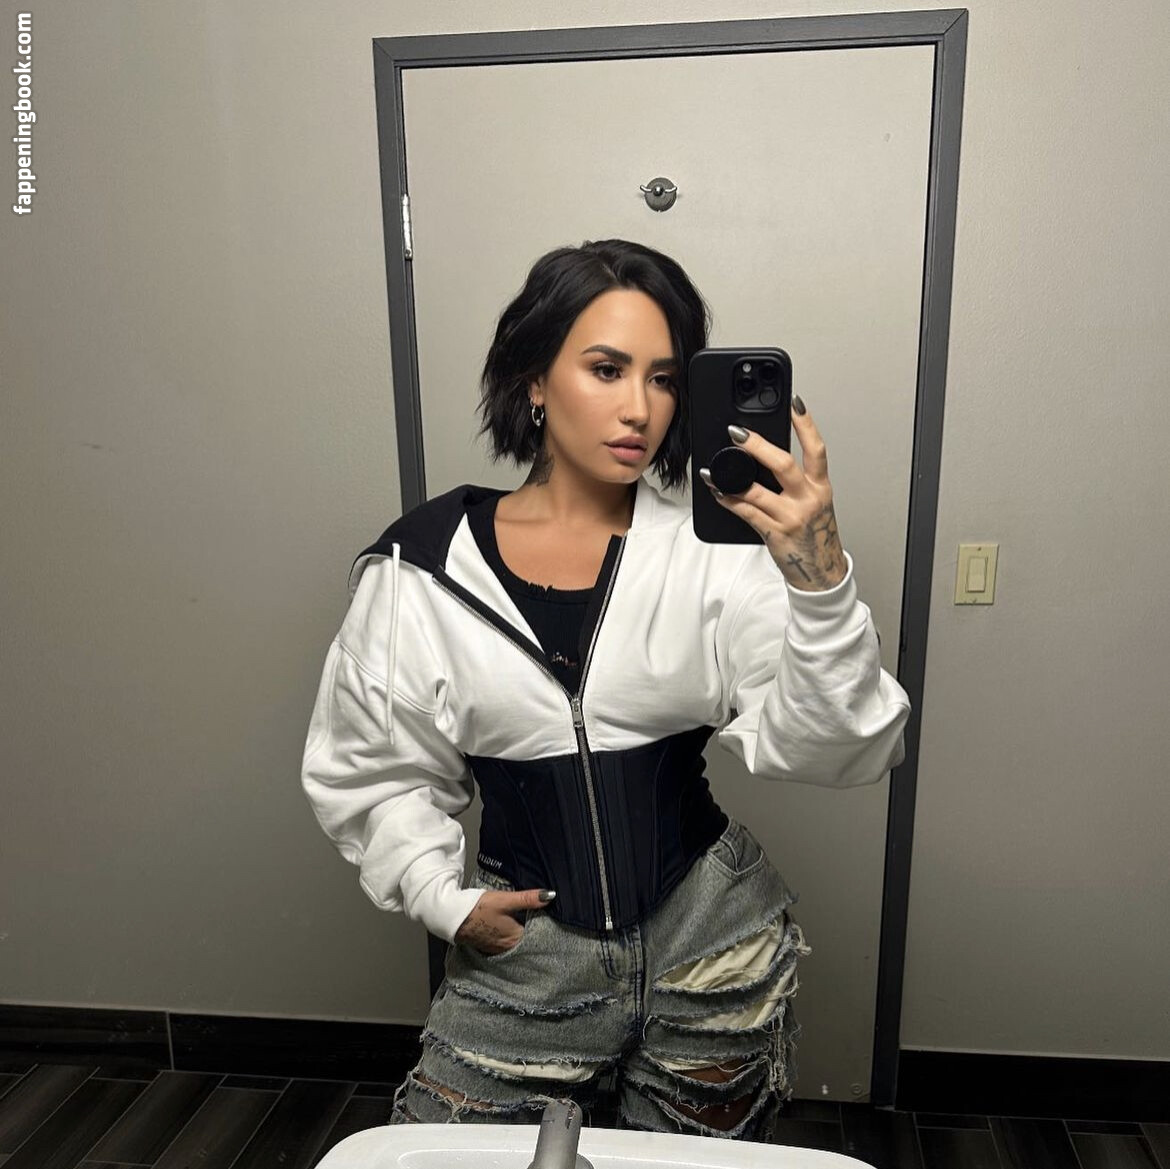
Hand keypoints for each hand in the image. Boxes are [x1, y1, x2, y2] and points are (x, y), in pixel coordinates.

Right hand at [455, 887, 554, 955]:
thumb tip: (550, 895)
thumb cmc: (478, 908)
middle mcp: (508, 948)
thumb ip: (528, 899)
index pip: (538, 933)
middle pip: (528, 937)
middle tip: (535, 912)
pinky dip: (509, 933)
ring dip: (520, 929)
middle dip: (532, 925)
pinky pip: (505, 941)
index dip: (543, 921)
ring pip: (516, 939)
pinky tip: (507, 923)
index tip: (546, 912)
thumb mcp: (506, 899)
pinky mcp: (489, 946)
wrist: (452, 916)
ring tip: (521, 916)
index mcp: (516, 939)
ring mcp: (497, 949)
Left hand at [700, 398, 847, 591]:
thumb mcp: (814, 502)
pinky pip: (746, 514)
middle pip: (784, 465)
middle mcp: (808, 500)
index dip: (806, 424)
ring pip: (758, 492)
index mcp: (820, 487)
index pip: (816, 449)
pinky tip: (716, 492)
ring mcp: (791, 518)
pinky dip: (728, 501)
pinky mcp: (775, 534)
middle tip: (736, 432)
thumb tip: (764, 455)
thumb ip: (795, 481)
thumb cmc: (814, 534)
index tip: (794, 402)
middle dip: (758, 446)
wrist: (820, 571)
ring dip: (730, 478)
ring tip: (712, 468)